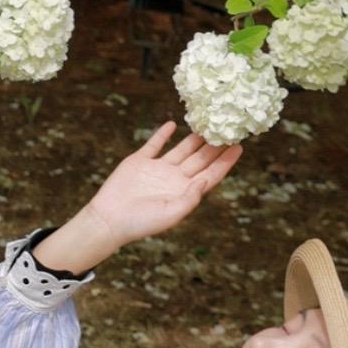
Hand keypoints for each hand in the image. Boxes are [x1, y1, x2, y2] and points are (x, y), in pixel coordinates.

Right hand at [36, 122, 241, 273]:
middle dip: (214, 146)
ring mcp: (157, 169)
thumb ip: (191, 198)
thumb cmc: (141, 223)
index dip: (225, 161)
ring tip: (207, 125)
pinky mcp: (139, 161)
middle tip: (228, 129)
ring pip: (181, 150)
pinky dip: (163, 134)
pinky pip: (154, 144)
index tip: (238, 147)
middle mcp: (174, 179)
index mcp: (184, 192)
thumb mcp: (171, 214)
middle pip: (200, 159)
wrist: (110, 219)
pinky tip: (172, 125)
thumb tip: (207, 179)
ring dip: (194, 139)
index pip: (211, 174)